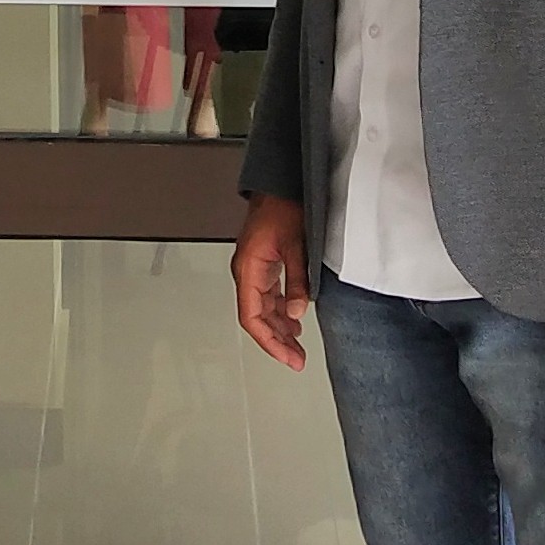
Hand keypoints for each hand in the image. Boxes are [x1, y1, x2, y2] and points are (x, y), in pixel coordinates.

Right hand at [231, 195, 311, 371]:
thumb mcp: (296, 246)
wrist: (278, 184)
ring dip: (278, 329)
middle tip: (297, 359)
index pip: (252, 318)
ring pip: (262, 309)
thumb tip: (298, 313)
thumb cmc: (282, 207)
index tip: (288, 357)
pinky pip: (267, 297)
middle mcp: (247, 273)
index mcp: (248, 270)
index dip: (270, 342)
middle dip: (276, 342)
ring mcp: (253, 270)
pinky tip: (293, 321)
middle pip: (257, 318)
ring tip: (297, 347)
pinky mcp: (262, 265)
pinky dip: (280, 312)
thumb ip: (296, 280)